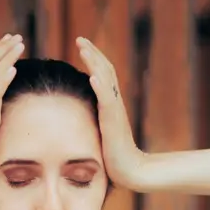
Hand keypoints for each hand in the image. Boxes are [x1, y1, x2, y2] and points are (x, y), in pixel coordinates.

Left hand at [76, 37, 146, 189]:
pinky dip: (100, 87)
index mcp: (111, 103)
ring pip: (106, 80)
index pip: (103, 73)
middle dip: (92, 53)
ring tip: (83, 49)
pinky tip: (92, 77)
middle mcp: (114, 102)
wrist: (130, 170)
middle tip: (80, 39)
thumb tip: (80, 113)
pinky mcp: (113, 122)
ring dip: (94, 63)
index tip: (81, 45)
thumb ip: (95, 118)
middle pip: (106, 69)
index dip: (93, 58)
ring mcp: (115, 111)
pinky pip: (107, 101)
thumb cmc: (114, 155)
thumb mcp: (101, 131)